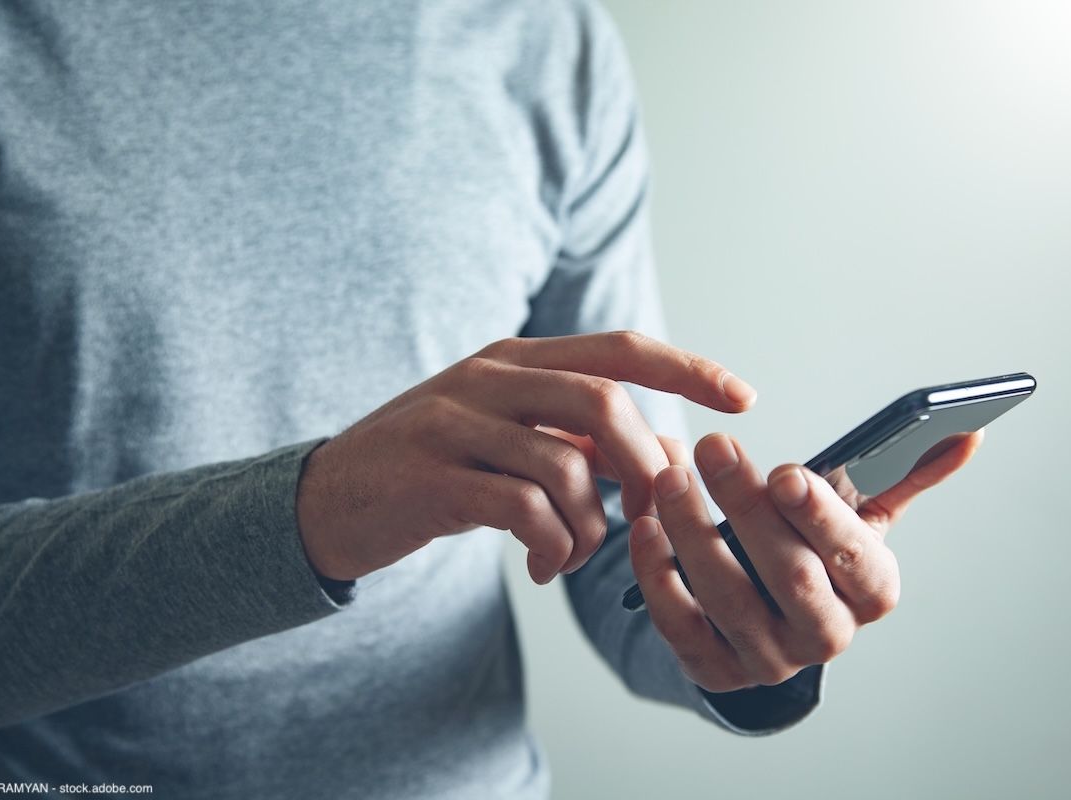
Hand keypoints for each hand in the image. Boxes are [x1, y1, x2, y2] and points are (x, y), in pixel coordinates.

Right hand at [295, 331, 755, 583]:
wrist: (327, 499)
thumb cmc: (434, 467)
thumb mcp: (507, 435)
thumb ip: (577, 436)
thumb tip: (670, 452)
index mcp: (515, 359)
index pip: (618, 348)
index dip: (687, 367)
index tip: (743, 398)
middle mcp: (488, 378)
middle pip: (602, 402)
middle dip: (643, 465)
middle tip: (649, 516)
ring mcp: (455, 424)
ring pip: (565, 462)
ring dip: (592, 524)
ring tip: (574, 555)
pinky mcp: (433, 479)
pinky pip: (522, 509)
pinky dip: (551, 546)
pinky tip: (541, 565)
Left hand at [628, 429, 982, 691]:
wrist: (767, 618)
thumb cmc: (814, 550)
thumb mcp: (860, 516)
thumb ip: (905, 474)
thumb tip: (967, 432)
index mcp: (871, 592)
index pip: (857, 562)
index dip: (822, 518)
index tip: (787, 471)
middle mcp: (825, 634)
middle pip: (790, 576)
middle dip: (748, 508)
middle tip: (712, 447)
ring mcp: (768, 658)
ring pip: (728, 598)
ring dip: (693, 533)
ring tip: (669, 476)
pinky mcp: (715, 669)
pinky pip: (681, 627)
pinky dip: (658, 577)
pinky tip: (644, 528)